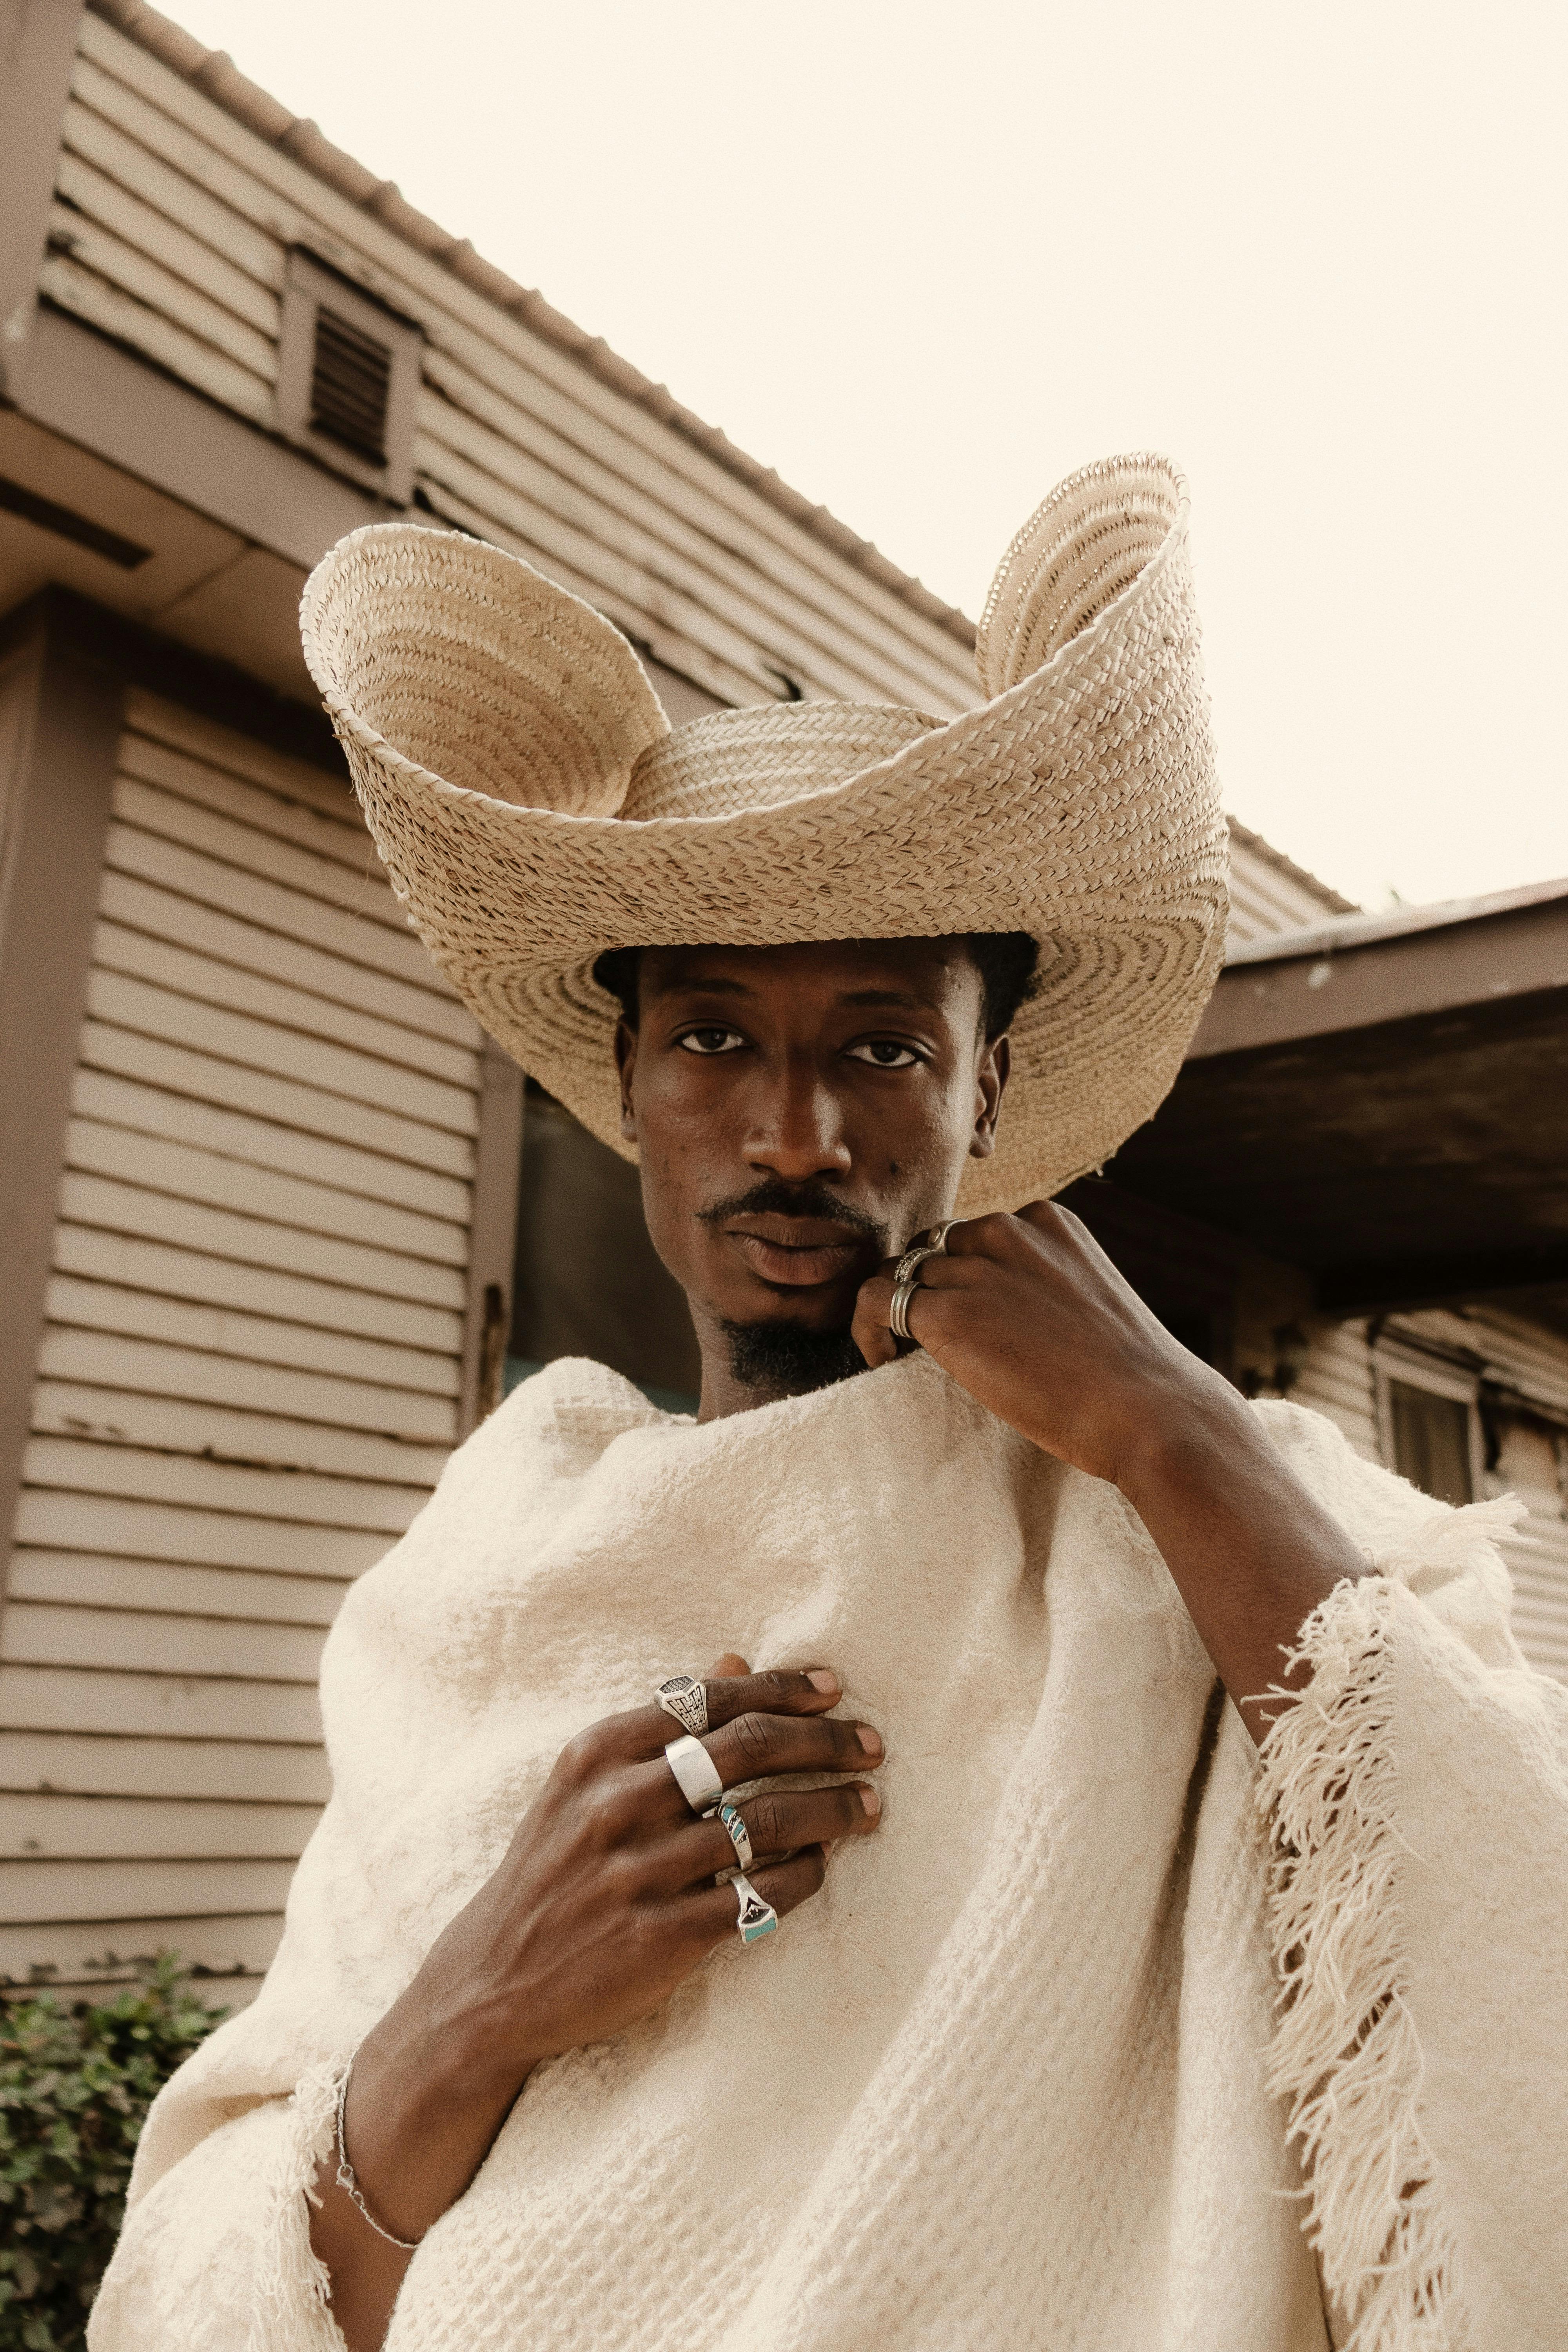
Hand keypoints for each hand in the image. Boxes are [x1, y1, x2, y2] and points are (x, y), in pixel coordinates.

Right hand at [429, 1655, 882, 2081]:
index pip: (711, 1700)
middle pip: (748, 1751)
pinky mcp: (661, 1938)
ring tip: (869, 1805)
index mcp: (597, 1754)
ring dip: (832, 1810)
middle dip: (825, 1742)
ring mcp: (639, 1873)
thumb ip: (660, 1724)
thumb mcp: (586, 1784)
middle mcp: (616, 1805)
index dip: (782, 1689)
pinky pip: (758, 1897)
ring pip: (766, 1823)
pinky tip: (820, 1866)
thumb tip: (735, 1660)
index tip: (834, 1688)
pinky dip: (803, 1876)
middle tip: (873, 1744)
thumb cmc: (552, 1871)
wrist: (493, 1983)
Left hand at [853, 1201, 1232, 1485]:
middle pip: (936, 1250)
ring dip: (902, 1312)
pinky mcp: (947, 1308)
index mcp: (1048, 1220)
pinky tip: (883, 1360)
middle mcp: (1008, 1228)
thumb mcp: (1088, 1304)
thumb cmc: (1129, 1378)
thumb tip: (1003, 1316)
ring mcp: (976, 1266)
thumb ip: (1043, 1288)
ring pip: (903, 1274)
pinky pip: (873, 1301)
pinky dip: (867, 1330)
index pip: (976, 1236)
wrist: (1147, 1410)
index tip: (968, 1321)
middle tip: (932, 1342)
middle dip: (931, 1290)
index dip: (962, 1277)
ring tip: (905, 1355)